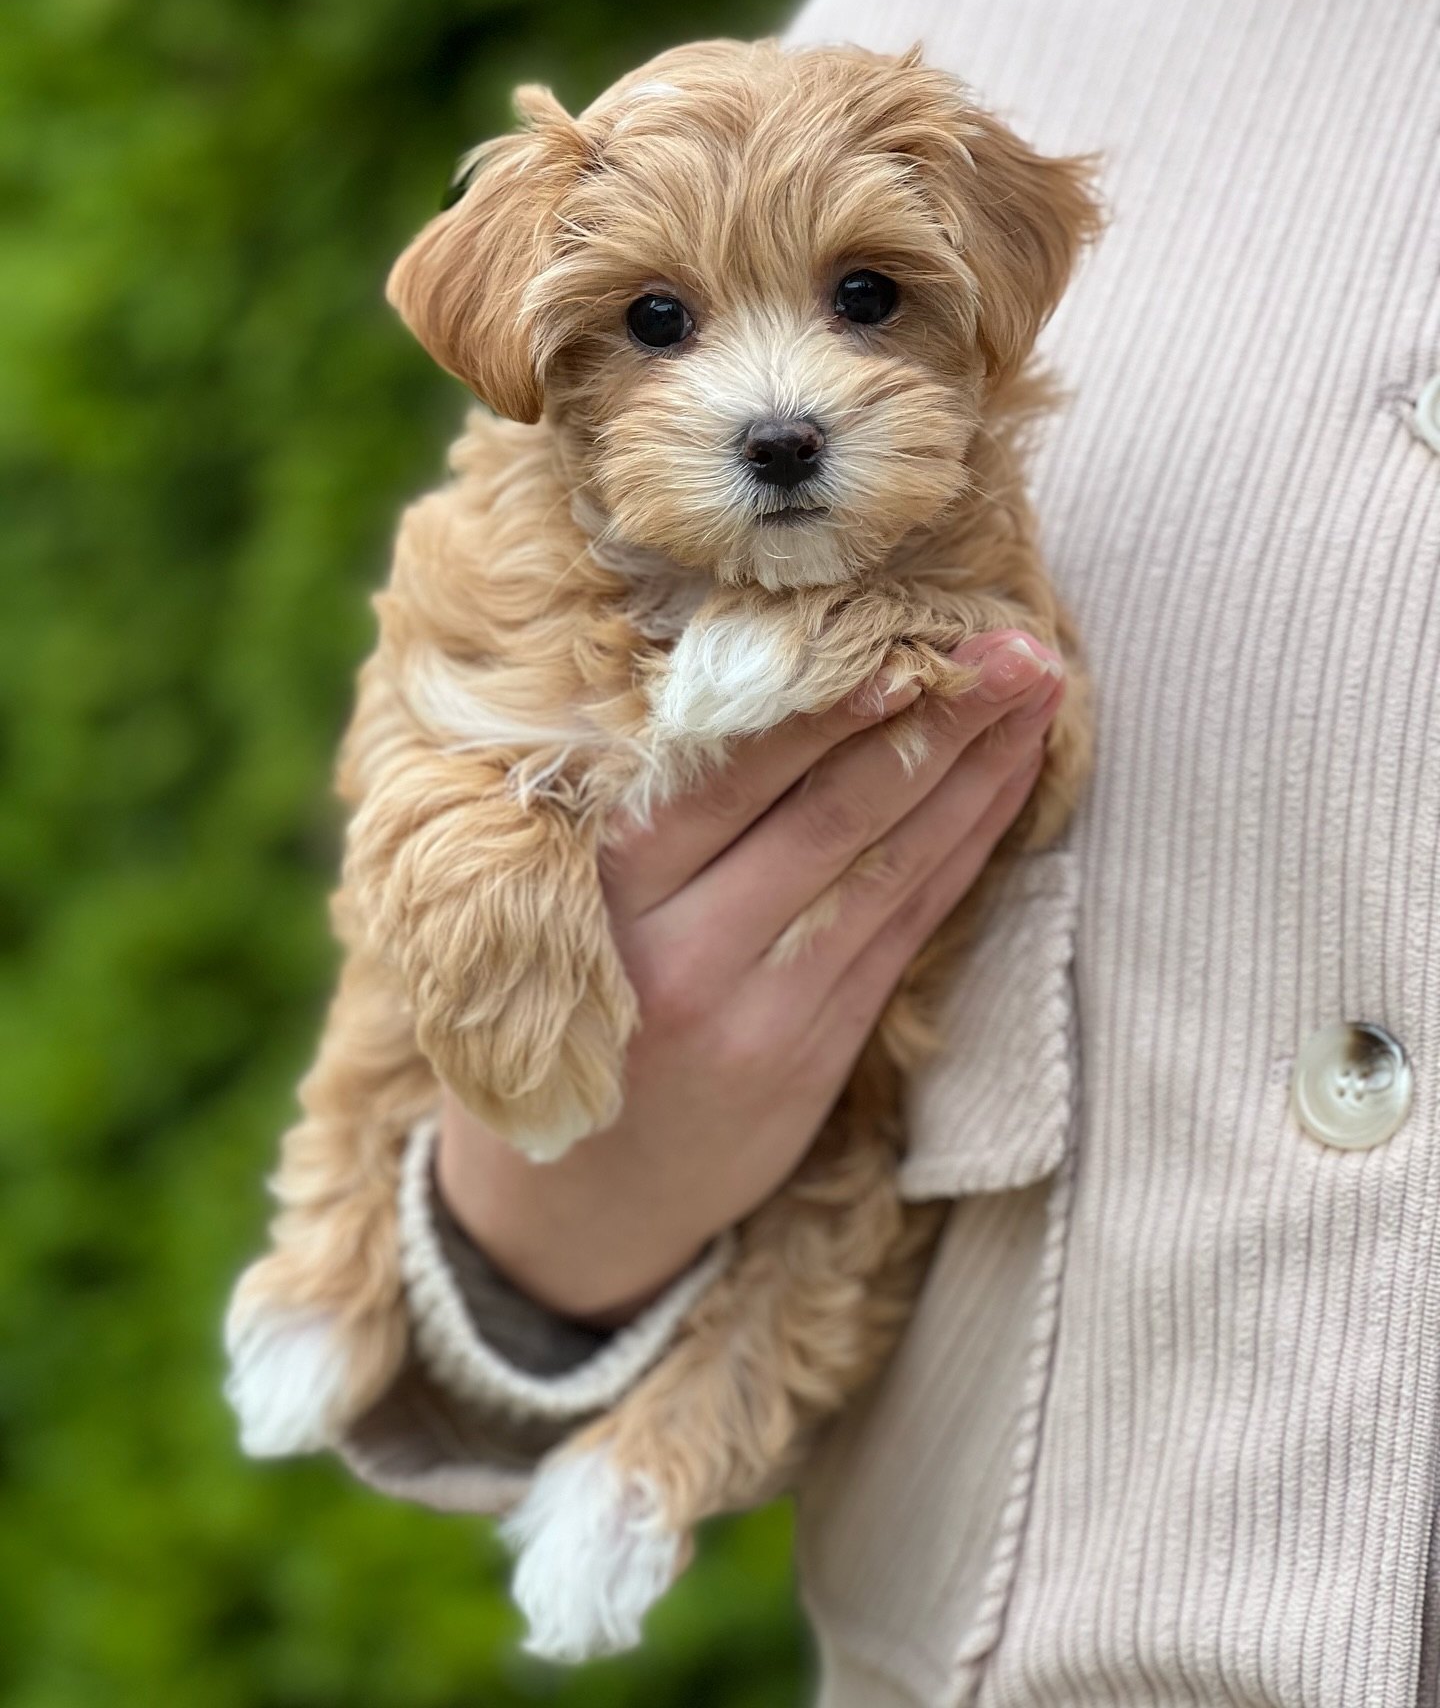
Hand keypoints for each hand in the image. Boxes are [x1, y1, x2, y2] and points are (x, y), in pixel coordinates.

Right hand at [435, 630, 1063, 1321]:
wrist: (572, 1204)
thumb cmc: (562, 1016)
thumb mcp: (558, 914)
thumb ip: (644, 826)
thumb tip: (761, 687)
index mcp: (601, 895)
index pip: (731, 777)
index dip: (829, 704)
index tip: (906, 629)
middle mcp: (680, 951)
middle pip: (828, 813)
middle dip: (933, 719)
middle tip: (1014, 644)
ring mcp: (756, 1011)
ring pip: (882, 868)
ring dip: (970, 777)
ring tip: (1035, 698)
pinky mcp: (812, 1055)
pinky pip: (901, 932)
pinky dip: (958, 854)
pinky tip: (1002, 792)